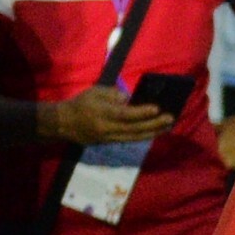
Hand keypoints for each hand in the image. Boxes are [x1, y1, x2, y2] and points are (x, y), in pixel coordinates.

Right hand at [49, 88, 174, 147]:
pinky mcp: (111, 142)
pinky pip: (131, 139)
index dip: (142, 112)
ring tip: (167, 126)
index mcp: (101, 113)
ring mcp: (109, 137)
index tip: (157, 108)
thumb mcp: (93, 92)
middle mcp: (107, 127)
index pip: (125, 114)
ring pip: (135, 137)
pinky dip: (144, 136)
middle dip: (154, 123)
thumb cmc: (80, 103)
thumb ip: (112, 94)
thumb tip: (130, 100)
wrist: (64, 123)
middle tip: (170, 118)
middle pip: (134, 128)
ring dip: (153, 132)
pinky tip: (155, 131)